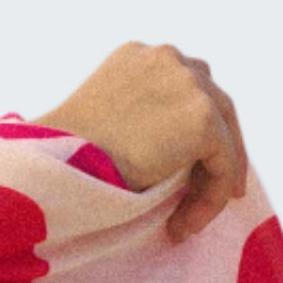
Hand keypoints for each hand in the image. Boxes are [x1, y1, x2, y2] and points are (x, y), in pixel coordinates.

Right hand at [34, 41, 249, 242]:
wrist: (59, 168)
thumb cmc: (63, 159)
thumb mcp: (101, 121)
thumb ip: (136, 117)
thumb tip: (160, 150)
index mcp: (139, 57)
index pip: (185, 88)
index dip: (195, 132)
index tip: (192, 170)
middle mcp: (167, 59)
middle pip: (215, 102)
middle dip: (220, 149)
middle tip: (220, 192)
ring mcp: (187, 83)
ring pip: (223, 136)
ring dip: (211, 182)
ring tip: (189, 221)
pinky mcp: (201, 117)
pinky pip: (223, 163)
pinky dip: (211, 198)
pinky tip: (184, 225)